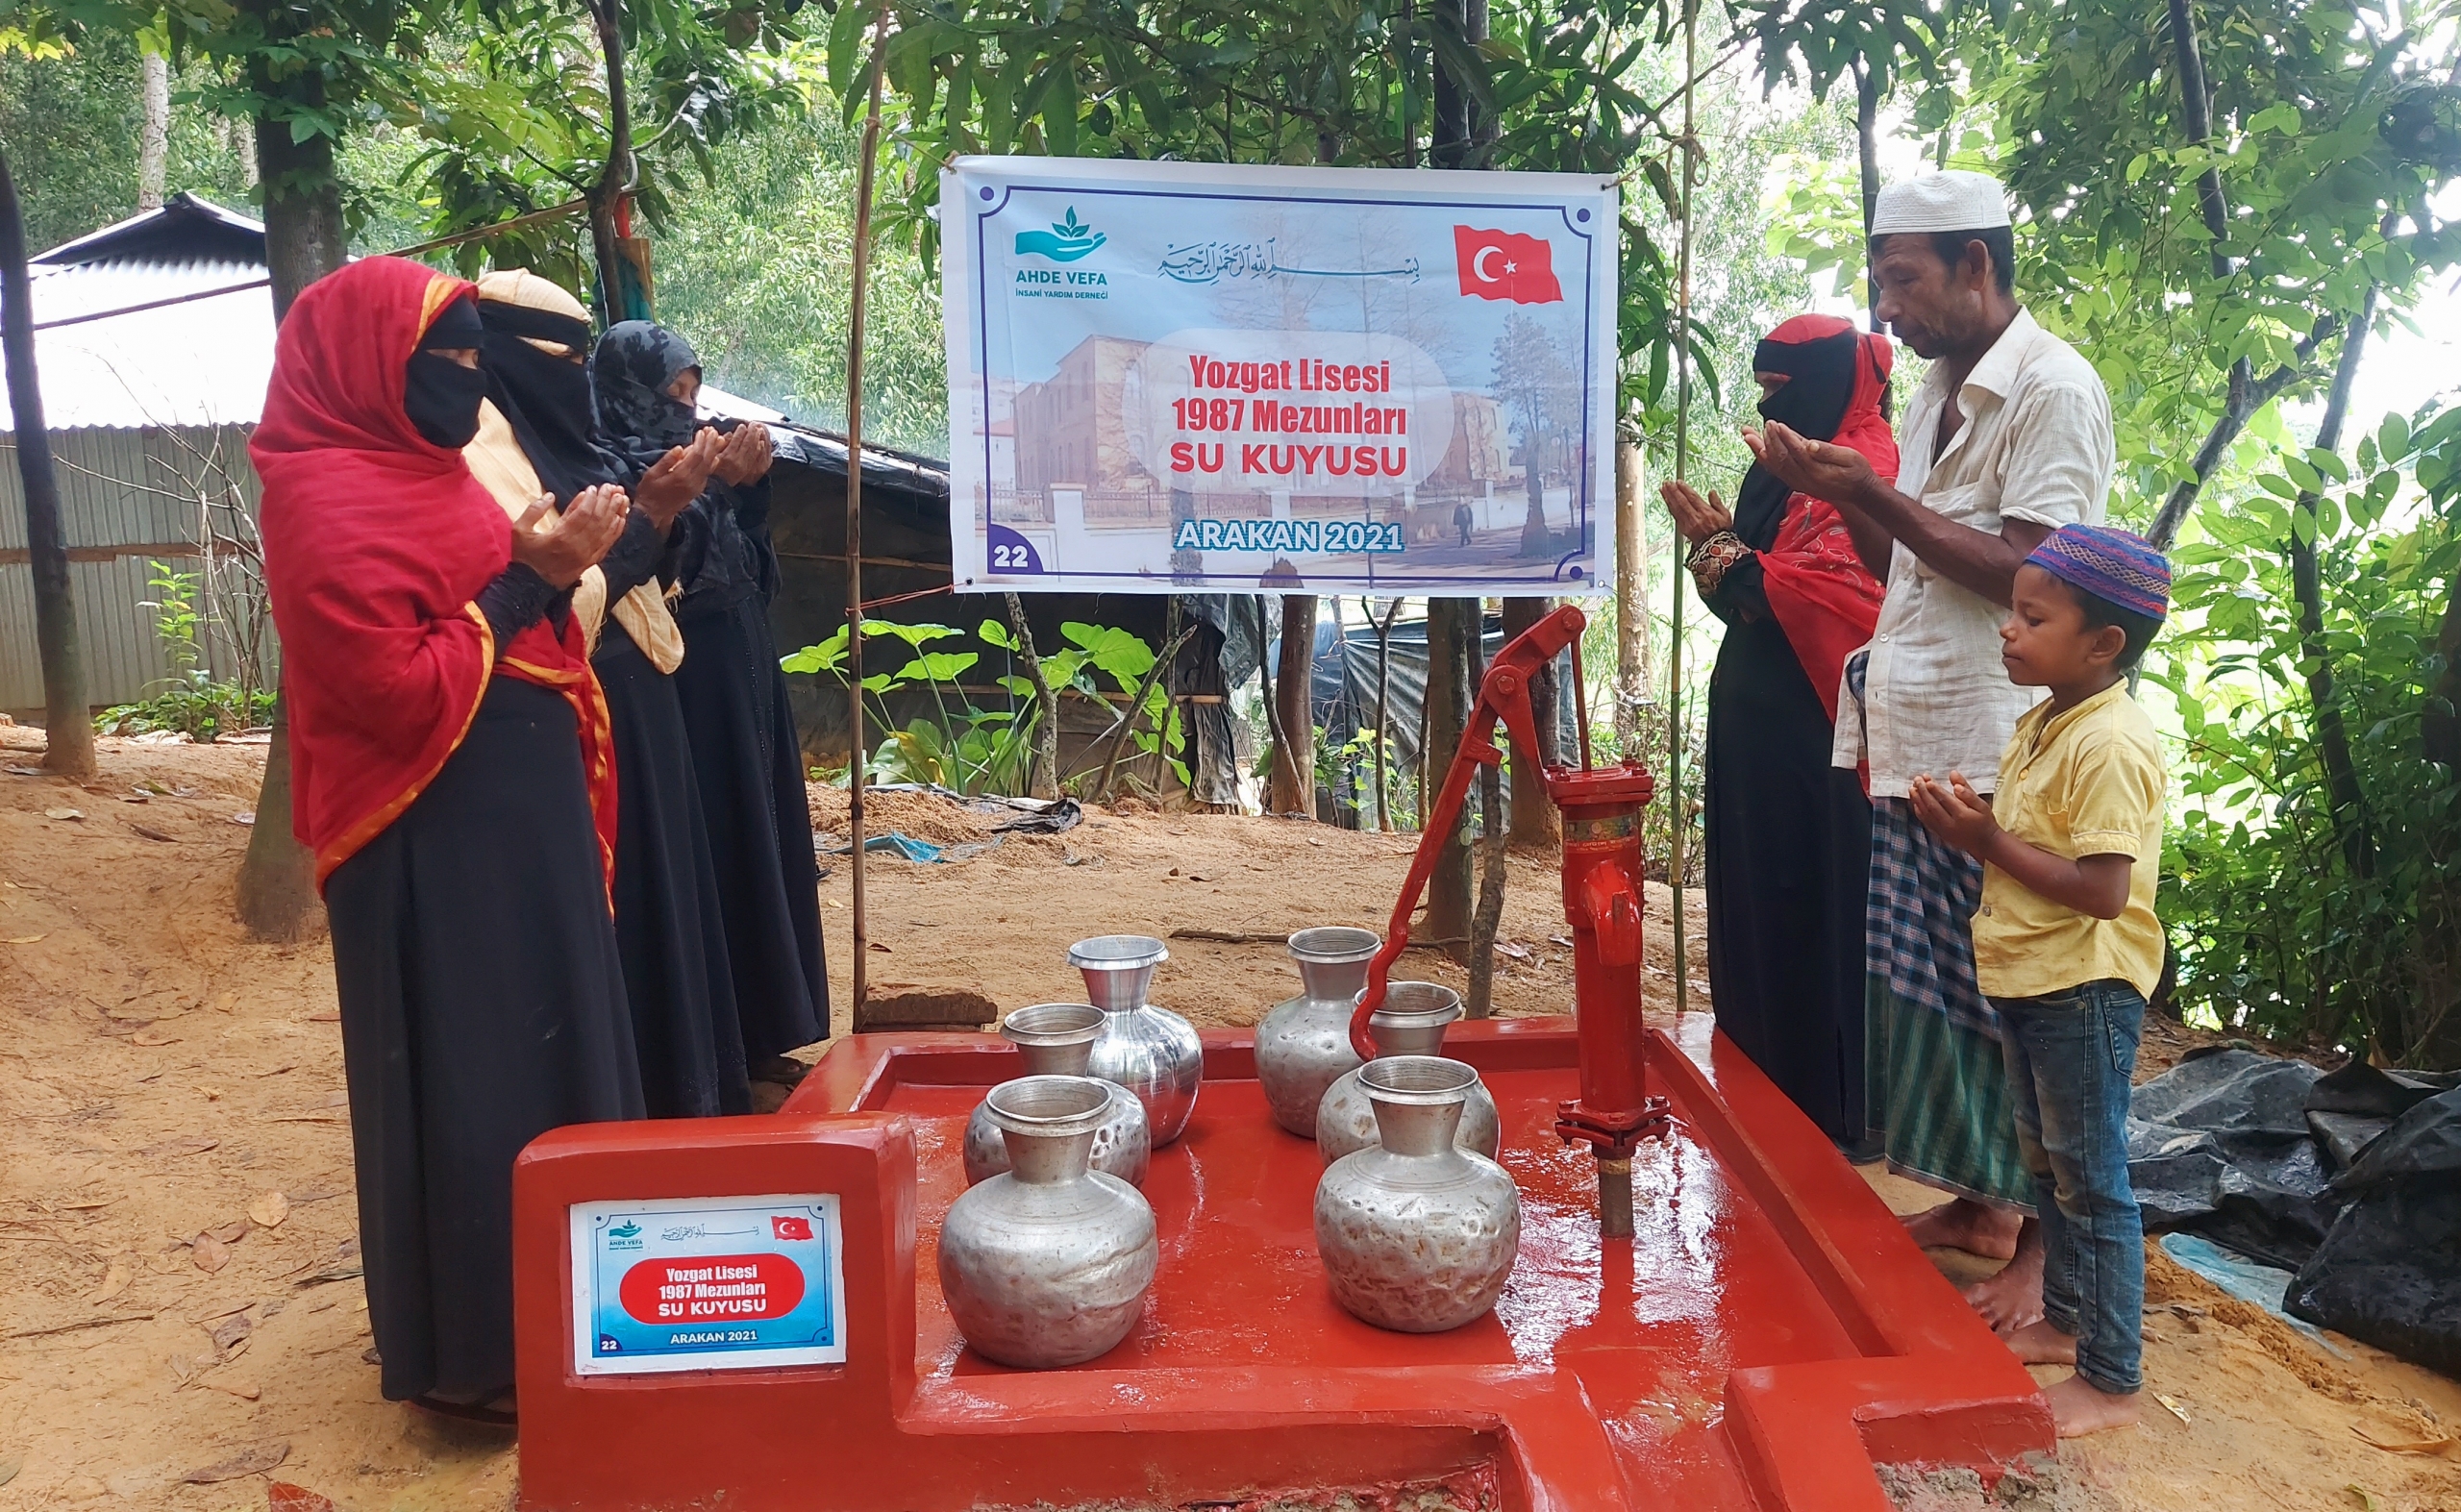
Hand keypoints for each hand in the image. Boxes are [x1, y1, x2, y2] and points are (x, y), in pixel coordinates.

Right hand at [509, 484, 630, 586]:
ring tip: (622, 498)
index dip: (591, 499)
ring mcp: (586, 556)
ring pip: (606, 531)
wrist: (530, 586)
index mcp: (560, 538)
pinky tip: (620, 519)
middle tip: (613, 487)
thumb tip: (551, 496)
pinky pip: (607, 544)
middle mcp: (577, 547)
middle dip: (607, 501)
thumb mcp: (519, 530)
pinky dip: (615, 530)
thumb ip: (534, 510)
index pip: (582, 514)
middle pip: (597, 520)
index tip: (594, 487)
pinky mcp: (590, 562)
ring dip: (616, 513)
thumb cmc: (524, 556)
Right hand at [633, 428, 723, 528]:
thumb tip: (680, 448)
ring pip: (709, 468)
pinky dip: (712, 465)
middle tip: (714, 431)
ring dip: (714, 453)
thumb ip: (667, 461)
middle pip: (706, 460)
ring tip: (719, 439)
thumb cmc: (648, 491)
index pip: (696, 456)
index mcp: (680, 476)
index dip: (701, 442)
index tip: (703, 431)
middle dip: (711, 444)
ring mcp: (696, 488)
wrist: (653, 513)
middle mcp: (692, 482)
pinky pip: (707, 476)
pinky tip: (715, 457)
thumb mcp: (652, 474)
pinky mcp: (696, 491)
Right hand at [712, 423, 773, 485]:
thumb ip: (720, 445)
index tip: (743, 425)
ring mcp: (744, 465)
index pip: (736, 440)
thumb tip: (729, 434)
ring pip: (753, 449)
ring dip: (757, 438)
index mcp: (727, 456)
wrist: (719, 486)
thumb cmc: (713, 469)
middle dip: (751, 432)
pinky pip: (755, 456)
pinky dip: (759, 448)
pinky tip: (761, 442)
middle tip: (753, 424)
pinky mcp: (748, 469)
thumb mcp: (713, 456)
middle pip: (747, 443)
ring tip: (759, 430)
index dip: (740, 432)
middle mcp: (737, 461)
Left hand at [1659, 479, 1734, 546]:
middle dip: (1673, 491)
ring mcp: (1688, 524)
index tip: (1678, 482)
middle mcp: (1695, 518)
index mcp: (1706, 512)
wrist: (1717, 550)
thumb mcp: (1725, 515)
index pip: (1692, 497)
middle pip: (1682, 502)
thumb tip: (1711, 492)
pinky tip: (1667, 501)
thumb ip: (1717, 502)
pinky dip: (1670, 507)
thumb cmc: (1722, 532)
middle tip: (1667, 482)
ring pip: (1676, 509)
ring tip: (1663, 489)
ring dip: (1668, 498)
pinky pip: (1675, 516)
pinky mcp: (1684, 529)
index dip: (1684, 489)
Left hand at [1743, 421, 1879, 509]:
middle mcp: (1804, 479)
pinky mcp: (1796, 483)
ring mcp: (1798, 483)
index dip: (1785, 438)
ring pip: (1775, 465)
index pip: (1797, 452)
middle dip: (1768, 441)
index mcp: (1817, 472)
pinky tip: (1757, 449)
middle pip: (1781, 459)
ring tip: (1747, 434)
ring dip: (1760, 449)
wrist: (1857, 494)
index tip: (1776, 424)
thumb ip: (1829, 452)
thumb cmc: (1857, 471)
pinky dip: (1765, 460)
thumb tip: (1810, 445)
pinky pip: (1777, 471)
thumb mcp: (1850, 458)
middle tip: (1760, 425)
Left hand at [1907, 771, 1998, 858]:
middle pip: (1932, 806)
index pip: (1944, 799)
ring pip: (1926, 814)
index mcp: (1962, 815)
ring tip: (1912, 788)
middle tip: (1917, 779)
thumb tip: (1954, 776)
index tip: (1926, 778)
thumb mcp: (1981, 805)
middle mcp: (1950, 824)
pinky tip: (1915, 802)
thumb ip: (1967, 791)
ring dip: (1917, 800)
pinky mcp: (1939, 834)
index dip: (1934, 789)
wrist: (1984, 843)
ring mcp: (1943, 831)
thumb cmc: (1984, 821)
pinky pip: (1926, 822)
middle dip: (1923, 791)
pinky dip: (1919, 811)